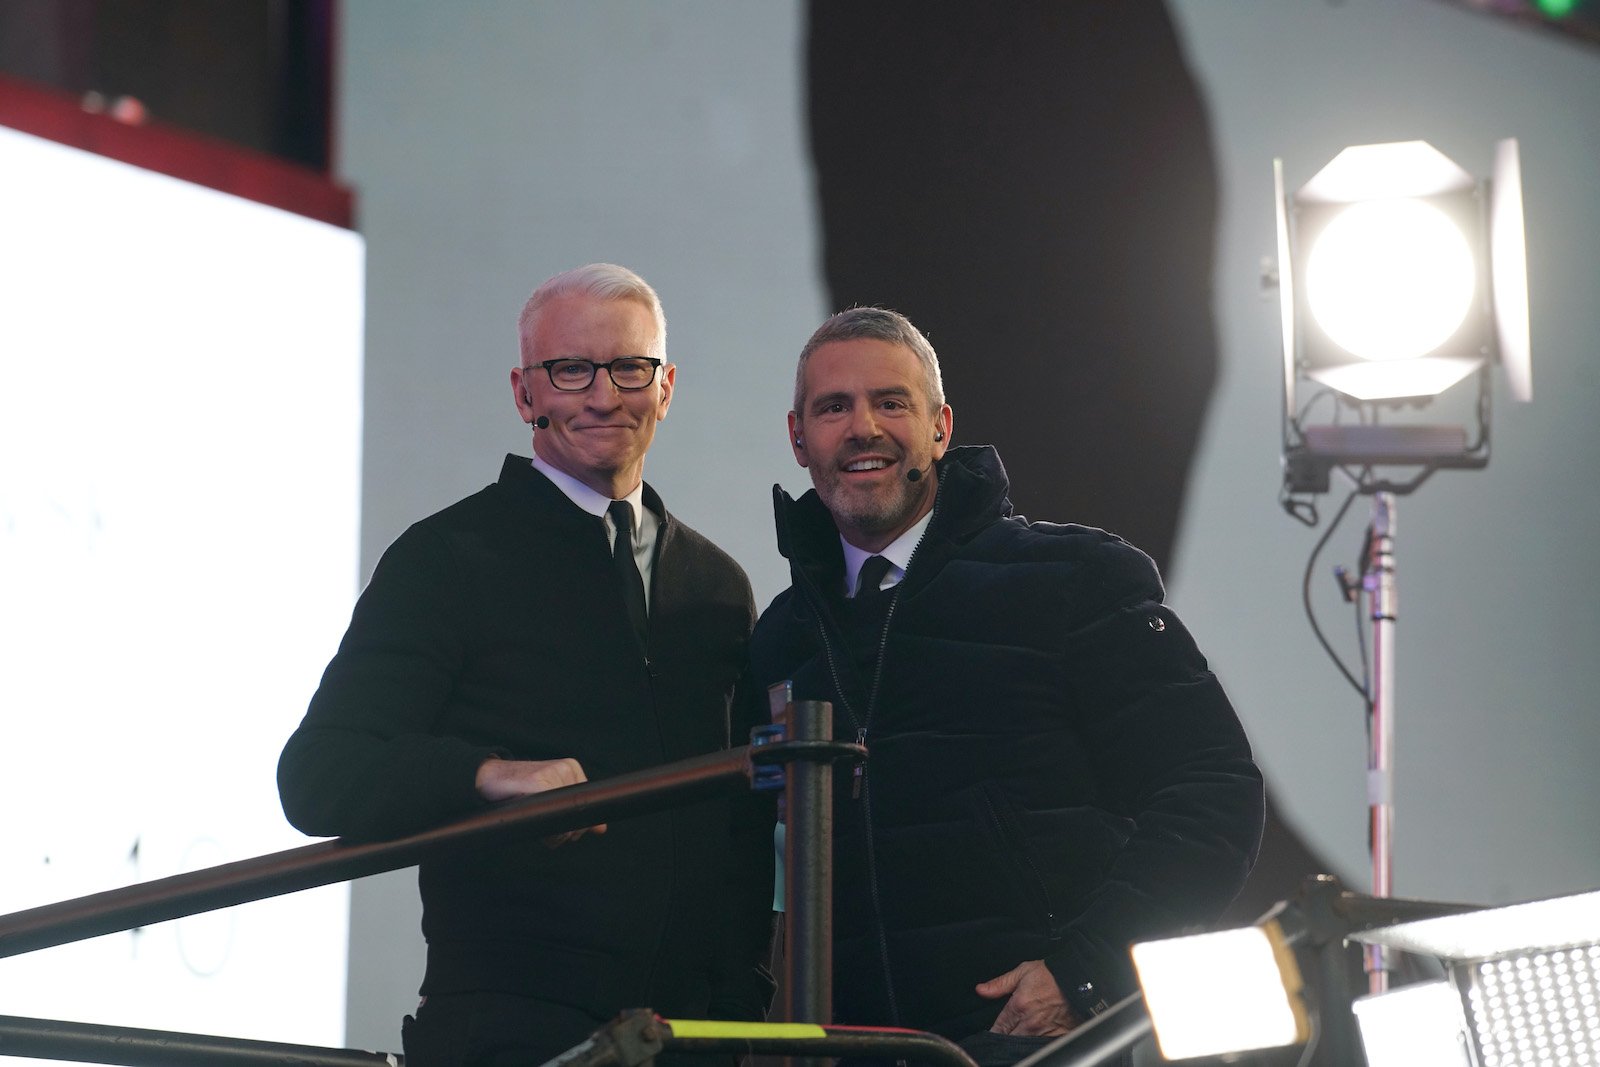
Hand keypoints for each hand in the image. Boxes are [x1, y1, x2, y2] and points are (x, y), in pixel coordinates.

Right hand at [475, 756, 607, 846]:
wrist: (487, 777)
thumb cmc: (520, 791)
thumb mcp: (551, 797)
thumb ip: (575, 811)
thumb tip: (601, 829)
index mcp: (571, 769)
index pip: (587, 807)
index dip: (578, 826)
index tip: (565, 830)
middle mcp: (565, 769)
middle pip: (579, 815)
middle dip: (567, 832)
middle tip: (547, 829)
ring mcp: (552, 773)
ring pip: (567, 818)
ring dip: (555, 834)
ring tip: (536, 822)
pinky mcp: (538, 782)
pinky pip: (551, 814)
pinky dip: (546, 828)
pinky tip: (532, 819)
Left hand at [975, 959, 1080, 1036]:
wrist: (1079, 979)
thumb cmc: (1052, 975)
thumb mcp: (1023, 971)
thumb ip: (1000, 983)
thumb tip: (980, 990)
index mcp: (1018, 1006)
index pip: (998, 1028)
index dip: (994, 1032)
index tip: (993, 1032)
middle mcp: (1030, 1023)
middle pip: (1009, 1040)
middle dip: (1005, 1038)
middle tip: (1005, 1034)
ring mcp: (1044, 1032)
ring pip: (1023, 1046)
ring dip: (1018, 1042)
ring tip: (1018, 1036)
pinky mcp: (1057, 1037)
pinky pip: (1041, 1046)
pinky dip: (1036, 1045)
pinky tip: (1033, 1040)